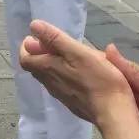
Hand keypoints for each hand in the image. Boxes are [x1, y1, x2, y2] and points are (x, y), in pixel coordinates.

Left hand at [19, 20, 133, 126]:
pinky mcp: (72, 103)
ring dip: (50, 64)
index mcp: (47, 69)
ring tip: (65, 55)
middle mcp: (50, 84)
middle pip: (35, 68)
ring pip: (47, 77)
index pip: (25, 59)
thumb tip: (34, 25)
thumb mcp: (78, 52)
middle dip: (38, 54)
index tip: (37, 37)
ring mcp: (61, 95)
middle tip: (52, 43)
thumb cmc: (98, 79)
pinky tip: (76, 73)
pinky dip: (61, 75)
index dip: (27, 47)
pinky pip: (59, 86)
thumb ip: (55, 39)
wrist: (114, 113)